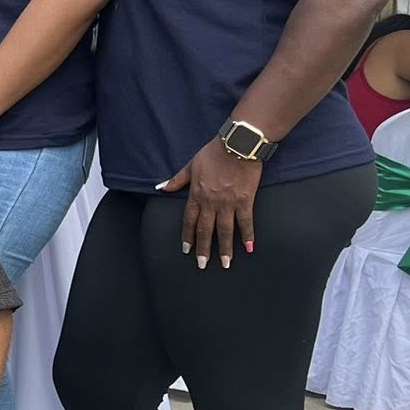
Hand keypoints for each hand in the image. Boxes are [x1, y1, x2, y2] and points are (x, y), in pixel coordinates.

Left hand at [159, 137, 262, 268]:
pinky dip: (247, 235)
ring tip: (225, 264)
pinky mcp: (245, 200)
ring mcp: (228, 203)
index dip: (187, 237)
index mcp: (196, 195)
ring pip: (224, 231)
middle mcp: (211, 203)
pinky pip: (246, 222)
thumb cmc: (213, 153)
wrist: (238, 145)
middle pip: (205, 230)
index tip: (186, 250)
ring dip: (224, 249)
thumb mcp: (190, 165)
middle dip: (203, 249)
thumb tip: (160, 187)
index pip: (189, 221)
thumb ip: (177, 180)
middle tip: (202, 264)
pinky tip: (249, 248)